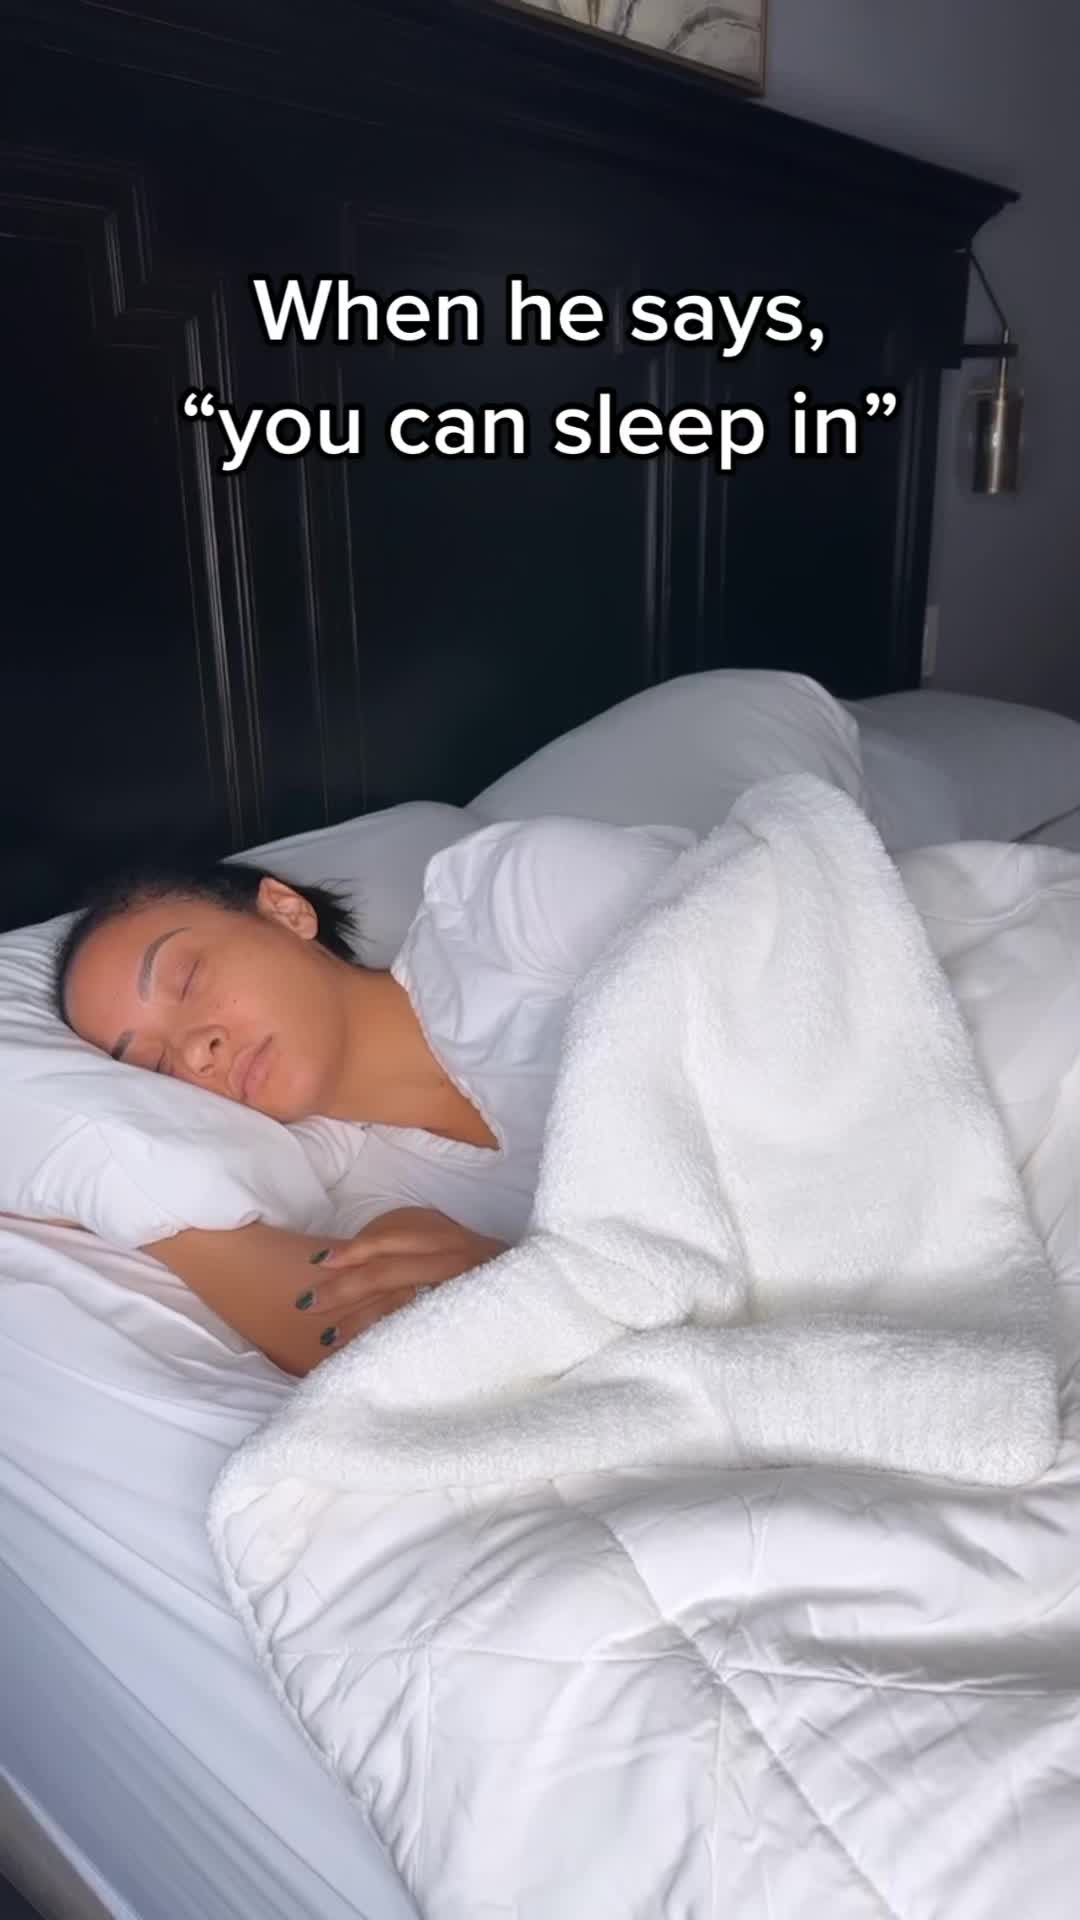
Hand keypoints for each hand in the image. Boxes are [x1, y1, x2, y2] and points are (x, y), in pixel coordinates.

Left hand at [295, 1207, 507, 1353]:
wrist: (553, 1293)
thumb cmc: (500, 1279)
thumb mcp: (464, 1255)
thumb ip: (425, 1256)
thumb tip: (370, 1267)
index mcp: (452, 1240)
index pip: (395, 1239)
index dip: (355, 1250)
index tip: (319, 1261)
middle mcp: (461, 1259)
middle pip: (390, 1271)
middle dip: (344, 1287)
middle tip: (308, 1302)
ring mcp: (468, 1289)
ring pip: (402, 1302)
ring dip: (360, 1320)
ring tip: (328, 1336)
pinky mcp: (472, 1320)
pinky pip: (421, 1330)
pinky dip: (391, 1340)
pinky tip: (365, 1354)